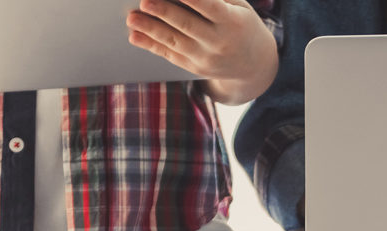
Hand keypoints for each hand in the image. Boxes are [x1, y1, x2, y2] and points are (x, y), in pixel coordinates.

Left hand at [128, 0, 275, 82]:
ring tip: (132, 18)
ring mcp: (206, 58)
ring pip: (174, 41)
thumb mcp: (239, 7)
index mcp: (232, 21)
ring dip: (150, 29)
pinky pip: (170, 55)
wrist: (254, 66)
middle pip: (188, 25)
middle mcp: (219, 41)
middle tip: (145, 1)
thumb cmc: (242, 25)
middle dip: (164, 12)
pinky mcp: (195, 68)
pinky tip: (135, 36)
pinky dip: (151, 45)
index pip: (210, 7)